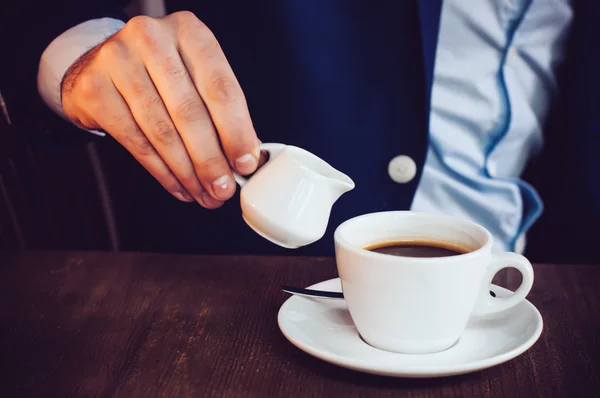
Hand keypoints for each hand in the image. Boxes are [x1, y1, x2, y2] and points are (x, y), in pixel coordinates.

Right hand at [61, 11, 260, 207]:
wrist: (100, 65)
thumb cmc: (160, 73)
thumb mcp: (196, 77)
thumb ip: (223, 111)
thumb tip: (248, 155)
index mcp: (189, 32)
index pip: (220, 88)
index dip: (236, 131)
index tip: (246, 164)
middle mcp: (152, 39)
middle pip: (190, 112)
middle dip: (211, 160)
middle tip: (224, 188)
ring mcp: (118, 61)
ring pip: (162, 131)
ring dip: (187, 172)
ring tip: (203, 193)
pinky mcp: (95, 89)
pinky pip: (136, 142)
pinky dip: (162, 171)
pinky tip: (179, 185)